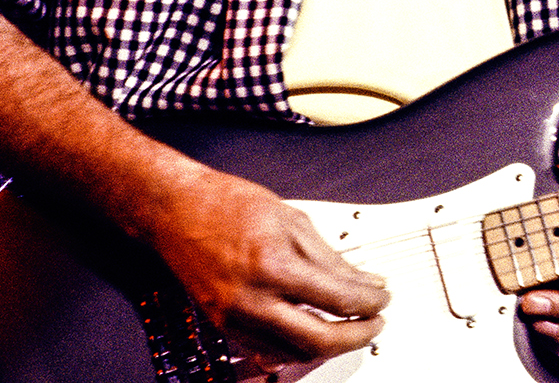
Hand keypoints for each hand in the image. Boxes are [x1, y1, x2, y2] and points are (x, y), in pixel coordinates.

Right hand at [144, 167, 391, 365]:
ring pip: (294, 353)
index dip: (370, 302)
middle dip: (357, 336)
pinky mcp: (224, 325)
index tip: (383, 298)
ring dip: (330, 347)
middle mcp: (251, 299)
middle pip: (318, 339)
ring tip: (351, 329)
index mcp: (273, 265)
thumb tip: (366, 281)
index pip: (337, 298)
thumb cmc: (228, 206)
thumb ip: (332, 258)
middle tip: (376, 323)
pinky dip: (298, 348)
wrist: (175, 211)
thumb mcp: (293, 220)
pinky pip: (269, 351)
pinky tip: (315, 334)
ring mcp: (234, 318)